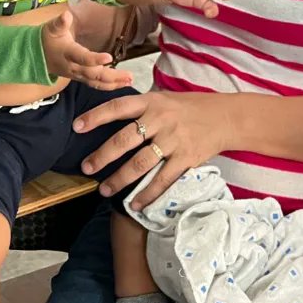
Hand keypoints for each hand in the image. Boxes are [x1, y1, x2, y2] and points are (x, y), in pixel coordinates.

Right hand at [41, 11, 132, 89]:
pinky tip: (122, 83)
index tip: (109, 57)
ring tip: (130, 81)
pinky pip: (95, 84)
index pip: (82, 57)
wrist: (35, 56)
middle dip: (111, 76)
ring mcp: (77, 75)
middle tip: (129, 75)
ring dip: (113, 83)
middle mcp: (73, 67)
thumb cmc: (46, 38)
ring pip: (96, 82)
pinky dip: (109, 86)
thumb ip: (60, 22)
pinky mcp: (80, 78)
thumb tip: (66, 15)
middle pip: (93, 74)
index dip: (94, 59)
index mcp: (67, 53)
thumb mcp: (51, 28)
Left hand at [75, 91, 232, 206]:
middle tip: (86, 168)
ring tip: (104, 189)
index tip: (77, 126)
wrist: (225, 117)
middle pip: (125, 139)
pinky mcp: (185, 158)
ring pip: (140, 163)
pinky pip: (162, 180)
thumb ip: (141, 107)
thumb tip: (110, 113)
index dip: (97, 116)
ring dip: (119, 179)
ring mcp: (173, 140)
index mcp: (153, 102)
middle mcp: (161, 120)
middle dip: (102, 155)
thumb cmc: (190, 107)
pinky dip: (147, 194)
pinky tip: (135, 204)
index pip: (119, 107)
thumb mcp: (165, 98)